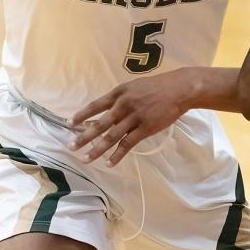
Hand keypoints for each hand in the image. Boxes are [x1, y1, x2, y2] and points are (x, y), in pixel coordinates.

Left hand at [70, 70, 190, 164]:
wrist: (179, 90)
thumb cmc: (158, 86)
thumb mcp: (135, 86)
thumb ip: (121, 97)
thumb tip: (107, 110)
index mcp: (119, 93)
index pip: (95, 105)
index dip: (82, 115)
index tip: (70, 124)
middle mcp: (123, 105)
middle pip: (99, 124)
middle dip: (84, 137)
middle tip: (71, 147)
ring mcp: (134, 118)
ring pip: (111, 137)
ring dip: (97, 149)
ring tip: (86, 159)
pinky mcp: (145, 129)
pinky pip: (128, 144)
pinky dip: (117, 154)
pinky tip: (109, 163)